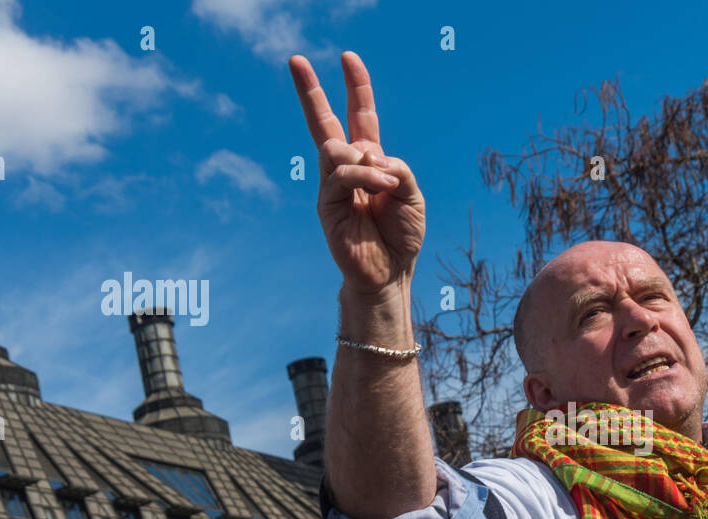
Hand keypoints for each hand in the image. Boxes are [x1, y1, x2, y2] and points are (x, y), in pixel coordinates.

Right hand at [289, 51, 425, 295]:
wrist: (389, 272)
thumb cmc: (401, 235)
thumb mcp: (411, 194)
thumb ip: (397, 167)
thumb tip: (369, 154)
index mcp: (370, 160)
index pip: (360, 116)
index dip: (356, 87)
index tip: (348, 58)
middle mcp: (347, 168)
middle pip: (324, 121)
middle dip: (310, 90)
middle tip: (296, 59)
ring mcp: (333, 184)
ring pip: (336, 148)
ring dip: (367, 160)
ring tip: (387, 184)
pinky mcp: (326, 203)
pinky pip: (341, 175)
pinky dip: (365, 176)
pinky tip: (382, 187)